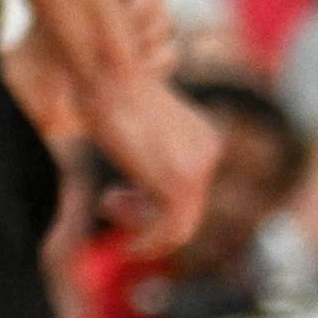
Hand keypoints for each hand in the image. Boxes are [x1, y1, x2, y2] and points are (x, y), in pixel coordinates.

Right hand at [86, 72, 222, 264]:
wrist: (110, 70)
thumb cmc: (109, 85)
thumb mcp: (136, 118)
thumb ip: (145, 144)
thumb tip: (133, 164)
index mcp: (204, 138)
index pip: (186, 188)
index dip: (150, 201)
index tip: (116, 195)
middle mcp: (209, 153)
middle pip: (185, 208)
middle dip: (146, 215)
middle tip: (109, 202)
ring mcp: (197, 170)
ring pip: (178, 226)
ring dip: (143, 229)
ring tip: (108, 206)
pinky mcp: (178, 184)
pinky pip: (170, 232)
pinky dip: (148, 245)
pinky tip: (128, 247)